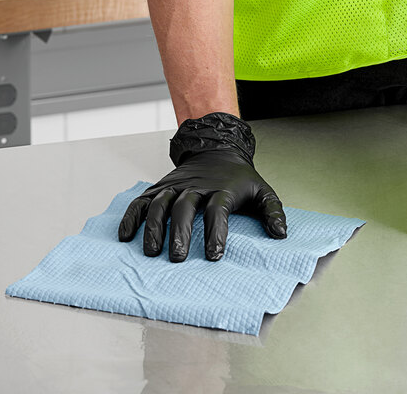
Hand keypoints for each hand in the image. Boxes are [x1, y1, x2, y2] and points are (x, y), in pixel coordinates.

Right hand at [118, 112, 286, 261]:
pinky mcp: (161, 186)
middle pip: (184, 207)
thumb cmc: (239, 178)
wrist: (217, 149)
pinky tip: (125, 235)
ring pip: (159, 203)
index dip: (215, 232)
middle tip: (178, 258)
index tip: (213, 255)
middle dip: (179, 233)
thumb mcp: (262, 191)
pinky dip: (131, 216)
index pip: (218, 210)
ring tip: (151, 252)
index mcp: (222, 190)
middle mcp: (196, 186)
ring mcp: (176, 185)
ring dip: (153, 227)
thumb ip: (273, 212)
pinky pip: (142, 200)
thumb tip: (280, 234)